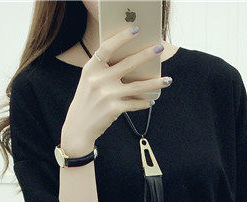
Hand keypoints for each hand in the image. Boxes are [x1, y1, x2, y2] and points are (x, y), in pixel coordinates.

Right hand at [60, 27, 172, 154]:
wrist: (78, 127)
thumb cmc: (87, 100)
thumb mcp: (90, 81)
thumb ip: (104, 70)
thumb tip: (133, 63)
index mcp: (91, 68)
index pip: (108, 47)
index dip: (122, 37)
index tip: (136, 29)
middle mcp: (99, 79)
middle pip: (128, 63)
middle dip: (146, 54)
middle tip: (160, 48)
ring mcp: (107, 94)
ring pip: (137, 86)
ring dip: (155, 83)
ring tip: (168, 80)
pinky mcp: (113, 109)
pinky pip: (134, 103)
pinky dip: (144, 102)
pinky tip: (151, 101)